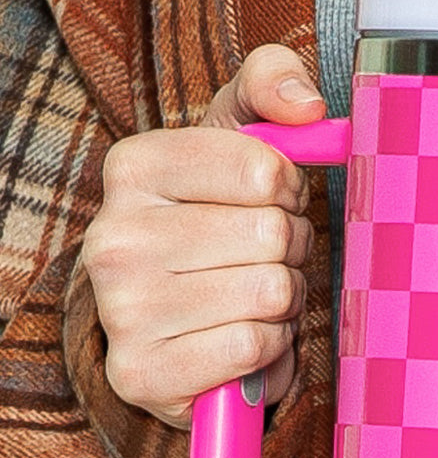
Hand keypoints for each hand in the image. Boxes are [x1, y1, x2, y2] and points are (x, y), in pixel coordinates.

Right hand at [81, 46, 324, 427]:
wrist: (175, 321)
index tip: (272, 198)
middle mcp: (113, 235)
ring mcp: (121, 309)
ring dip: (283, 301)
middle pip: (272, 235)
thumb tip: (306, 107)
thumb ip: (271, 84)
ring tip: (251, 297)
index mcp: (134, 166)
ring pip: (269, 293)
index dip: (289, 189)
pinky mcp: (141, 372)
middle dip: (289, 250)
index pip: (264, 170)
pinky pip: (254, 348)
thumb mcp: (238, 136)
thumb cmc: (216, 219)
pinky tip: (242, 339)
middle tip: (262, 257)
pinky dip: (268, 348)